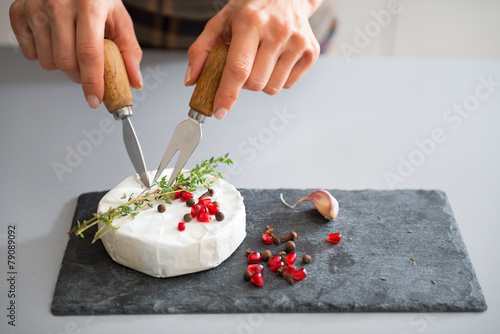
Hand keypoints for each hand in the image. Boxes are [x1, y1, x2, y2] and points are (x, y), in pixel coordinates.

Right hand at [9, 0, 142, 108]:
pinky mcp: (19, 11)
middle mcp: (59, 4)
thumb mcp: (119, 19)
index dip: (92, 82)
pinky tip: (54, 40)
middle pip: (66, 62)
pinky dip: (42, 55)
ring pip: (47, 61)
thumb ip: (129, 51)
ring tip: (72, 48)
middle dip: (79, 77)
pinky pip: (29, 53)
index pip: (89, 54)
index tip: (95, 99)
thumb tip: (135, 82)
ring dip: (62, 66)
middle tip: (88, 70)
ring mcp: (36, 6)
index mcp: (89, 5)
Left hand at [185, 0, 321, 118]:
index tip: (219, 111)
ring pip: (272, 88)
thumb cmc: (251, 9)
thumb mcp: (221, 21)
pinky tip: (275, 60)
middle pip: (255, 84)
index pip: (238, 68)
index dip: (227, 94)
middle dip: (244, 84)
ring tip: (260, 61)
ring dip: (261, 83)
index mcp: (251, 22)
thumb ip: (201, 49)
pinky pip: (288, 85)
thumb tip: (192, 80)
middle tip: (243, 66)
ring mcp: (298, 42)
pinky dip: (277, 80)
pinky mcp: (312, 52)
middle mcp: (278, 31)